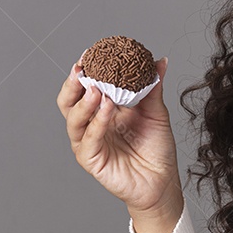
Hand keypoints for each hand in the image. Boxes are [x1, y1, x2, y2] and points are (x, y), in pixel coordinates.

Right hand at [56, 53, 182, 213]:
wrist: (163, 181)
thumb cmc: (156, 149)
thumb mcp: (156, 112)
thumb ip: (153, 87)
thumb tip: (159, 61)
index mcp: (103, 111)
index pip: (86, 87)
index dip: (86, 71)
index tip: (92, 52)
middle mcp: (91, 126)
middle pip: (69, 102)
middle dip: (73, 83)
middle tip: (82, 66)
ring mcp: (89, 143)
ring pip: (74, 120)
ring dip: (84, 102)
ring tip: (96, 88)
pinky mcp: (92, 160)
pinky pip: (90, 139)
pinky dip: (97, 121)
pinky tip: (107, 107)